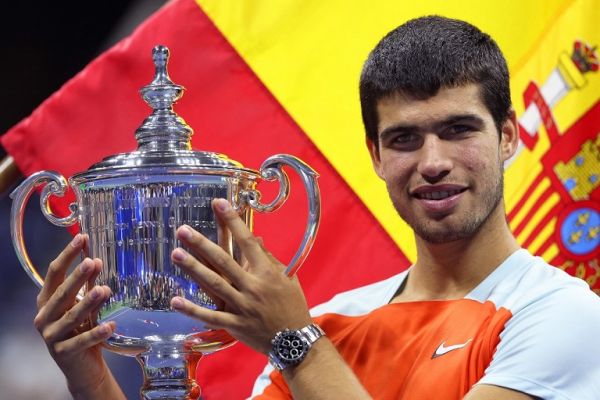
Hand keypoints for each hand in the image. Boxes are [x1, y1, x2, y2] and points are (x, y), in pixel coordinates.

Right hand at [34, 234, 117, 397]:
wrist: (82, 366)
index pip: (53, 274)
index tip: (82, 238)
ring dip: (88, 303)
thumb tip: (97, 261)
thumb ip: (89, 285)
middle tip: (92, 263)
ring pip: (71, 317)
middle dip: (76, 278)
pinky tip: (110, 325)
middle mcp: (44, 317)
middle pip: (61, 293)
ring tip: (104, 290)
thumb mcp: (85, 304)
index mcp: (47, 300)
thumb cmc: (82, 329)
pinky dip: (96, 333)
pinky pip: (82, 341)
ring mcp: (51, 336)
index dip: (67, 255)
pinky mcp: (63, 353)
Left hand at [170, 198, 312, 353]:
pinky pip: (210, 316)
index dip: (232, 221)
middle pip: (223, 261)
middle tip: (183, 230)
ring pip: (214, 284)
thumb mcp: (286, 278)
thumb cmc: (292, 305)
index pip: (246, 241)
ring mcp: (242, 306)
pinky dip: (192, 309)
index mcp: (266, 272)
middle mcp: (252, 286)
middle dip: (202, 244)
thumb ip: (268, 258)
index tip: (219, 203)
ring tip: (176, 254)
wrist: (295, 340)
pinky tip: (175, 300)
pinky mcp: (235, 324)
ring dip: (193, 269)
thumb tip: (256, 238)